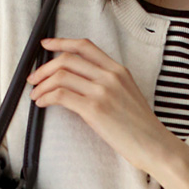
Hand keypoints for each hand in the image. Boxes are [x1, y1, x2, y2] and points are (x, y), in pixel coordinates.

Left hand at [31, 37, 188, 188]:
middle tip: (34, 78)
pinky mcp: (95, 109)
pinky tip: (42, 104)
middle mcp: (110, 76)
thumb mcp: (127, 94)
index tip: (46, 44)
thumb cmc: (140, 126)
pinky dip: (46, 97)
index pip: (85, 46)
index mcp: (118, 70)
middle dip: (44, 67)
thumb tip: (77, 83)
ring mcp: (103, 91)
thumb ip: (106, 83)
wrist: (155, 146)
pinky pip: (61, 95)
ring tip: (36, 95)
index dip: (61, 42)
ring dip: (42, 84)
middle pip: (68, 58)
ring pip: (61, 75)